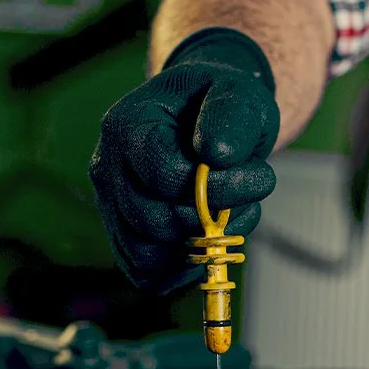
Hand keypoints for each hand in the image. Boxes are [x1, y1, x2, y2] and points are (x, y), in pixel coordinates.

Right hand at [89, 27, 279, 292]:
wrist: (211, 117)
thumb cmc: (224, 104)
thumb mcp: (240, 94)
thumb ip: (232, 116)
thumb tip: (215, 156)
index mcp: (128, 125)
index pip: (162, 176)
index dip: (215, 188)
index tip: (261, 177)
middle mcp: (108, 167)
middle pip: (154, 221)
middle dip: (214, 219)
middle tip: (251, 197)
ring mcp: (112, 205)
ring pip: (147, 255)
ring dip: (201, 247)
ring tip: (233, 216)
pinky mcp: (125, 235)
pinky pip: (148, 273)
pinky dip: (186, 267)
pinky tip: (213, 237)